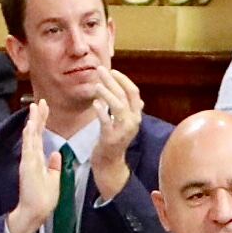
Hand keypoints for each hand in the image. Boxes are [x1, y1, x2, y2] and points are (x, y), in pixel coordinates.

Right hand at [5, 102, 60, 232]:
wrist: (36, 211)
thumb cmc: (43, 198)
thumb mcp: (53, 178)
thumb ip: (53, 165)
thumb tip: (55, 154)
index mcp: (37, 159)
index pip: (39, 135)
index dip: (42, 121)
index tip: (44, 108)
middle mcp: (31, 157)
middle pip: (34, 132)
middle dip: (38, 116)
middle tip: (40, 101)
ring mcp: (28, 160)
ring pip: (30, 136)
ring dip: (32, 121)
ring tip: (34, 107)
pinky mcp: (27, 166)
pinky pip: (28, 148)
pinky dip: (29, 136)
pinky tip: (30, 125)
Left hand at [89, 68, 145, 198]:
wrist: (110, 163)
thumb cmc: (114, 140)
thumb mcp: (124, 123)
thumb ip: (128, 109)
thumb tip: (136, 97)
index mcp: (136, 116)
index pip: (134, 92)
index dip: (123, 80)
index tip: (112, 70)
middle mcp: (133, 122)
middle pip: (125, 96)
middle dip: (112, 81)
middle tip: (100, 70)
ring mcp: (123, 130)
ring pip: (118, 106)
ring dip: (107, 93)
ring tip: (97, 84)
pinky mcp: (111, 138)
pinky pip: (106, 122)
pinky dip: (101, 111)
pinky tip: (95, 103)